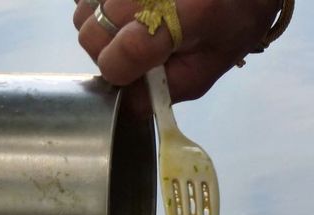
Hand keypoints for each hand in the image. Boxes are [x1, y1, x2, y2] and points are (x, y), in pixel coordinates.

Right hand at [73, 0, 283, 106]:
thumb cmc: (231, 20)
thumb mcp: (210, 66)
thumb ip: (168, 90)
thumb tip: (127, 104)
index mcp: (184, 17)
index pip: (124, 54)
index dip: (121, 73)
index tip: (134, 75)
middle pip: (92, 35)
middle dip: (108, 54)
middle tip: (135, 52)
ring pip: (82, 14)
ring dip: (101, 30)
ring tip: (132, 29)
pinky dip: (100, 9)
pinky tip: (127, 12)